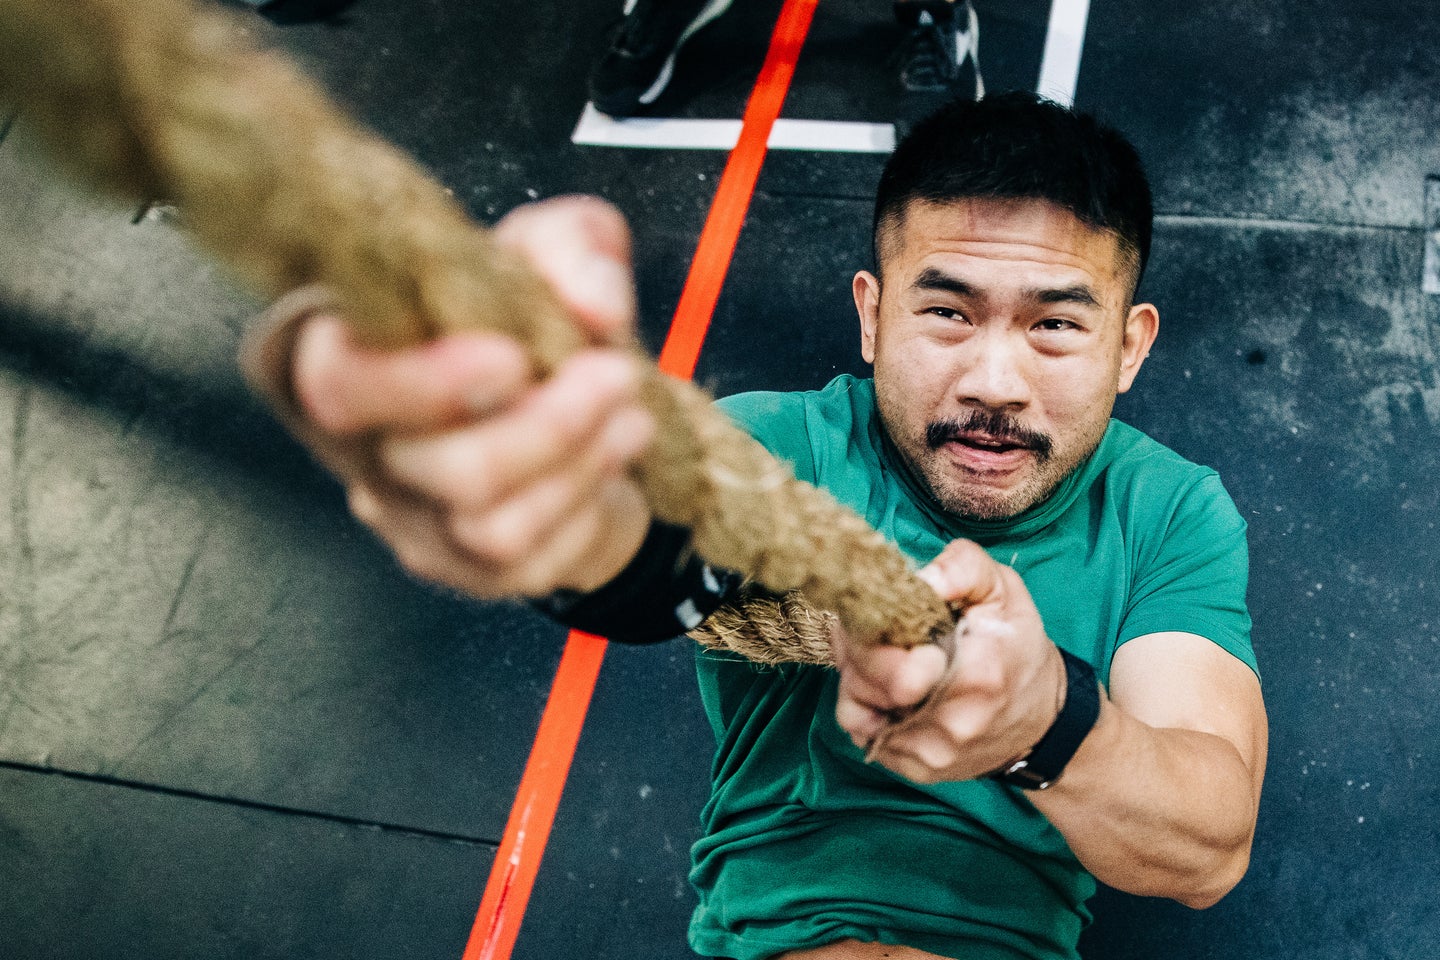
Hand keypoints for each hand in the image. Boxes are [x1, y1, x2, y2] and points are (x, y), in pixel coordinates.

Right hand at [264, 195, 655, 597]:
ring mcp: (412, 519)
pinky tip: (619, 446)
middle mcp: (363, 449)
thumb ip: (571, 248)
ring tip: (631, 408)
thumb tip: (597, 306)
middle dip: (542, 425)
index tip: (513, 356)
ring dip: (579, 463)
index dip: (418, 381)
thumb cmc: (534, 317)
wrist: (578, 405)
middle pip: (431, 465)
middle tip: (616, 373)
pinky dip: (590, 503)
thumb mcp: (556, 248)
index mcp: (346, 354)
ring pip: (489, 524)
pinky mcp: (468, 570)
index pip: (334, 384)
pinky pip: (533, 560)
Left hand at [832, 539, 1066, 783]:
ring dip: (860, 678)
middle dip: (860, 651)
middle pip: (865, 683)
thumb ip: (963, 569)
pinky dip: (867, 707)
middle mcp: (952, 724)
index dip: (871, 631)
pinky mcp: (918, 770)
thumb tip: (920, 579)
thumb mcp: (1004, 590)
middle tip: (876, 631)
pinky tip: (890, 686)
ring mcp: (934, 753)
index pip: (888, 661)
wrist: (1042, 719)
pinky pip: (864, 734)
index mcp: (977, 676)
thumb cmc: (1016, 647)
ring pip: (856, 710)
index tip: (883, 615)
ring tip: (889, 656)